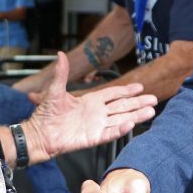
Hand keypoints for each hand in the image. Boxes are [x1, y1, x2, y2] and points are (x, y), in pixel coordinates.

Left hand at [23, 52, 155, 160]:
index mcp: (90, 101)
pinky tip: (131, 124)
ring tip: (151, 111)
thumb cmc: (45, 115)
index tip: (140, 86)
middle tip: (153, 99)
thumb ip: (62, 74)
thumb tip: (60, 54)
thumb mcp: (55, 91)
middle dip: (138, 103)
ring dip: (136, 115)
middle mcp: (96, 113)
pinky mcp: (93, 138)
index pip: (113, 94)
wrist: (39, 134)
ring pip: (121, 119)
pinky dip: (121, 129)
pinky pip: (110, 133)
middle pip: (122, 106)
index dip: (126, 90)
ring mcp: (96, 126)